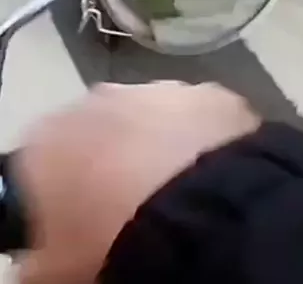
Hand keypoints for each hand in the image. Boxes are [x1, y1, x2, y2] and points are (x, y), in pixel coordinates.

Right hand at [13, 81, 259, 283]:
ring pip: (148, 120)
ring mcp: (155, 91)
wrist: (205, 219)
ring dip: (155, 148)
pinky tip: (209, 178)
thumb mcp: (56, 269)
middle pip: (95, 133)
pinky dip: (201, 143)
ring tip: (172, 196)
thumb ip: (38, 259)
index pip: (40, 166)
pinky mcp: (207, 93)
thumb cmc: (112, 243)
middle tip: (126, 211)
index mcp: (47, 140)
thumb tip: (40, 264)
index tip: (76, 226)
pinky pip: (197, 118)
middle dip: (108, 164)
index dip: (59, 198)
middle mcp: (96, 101)